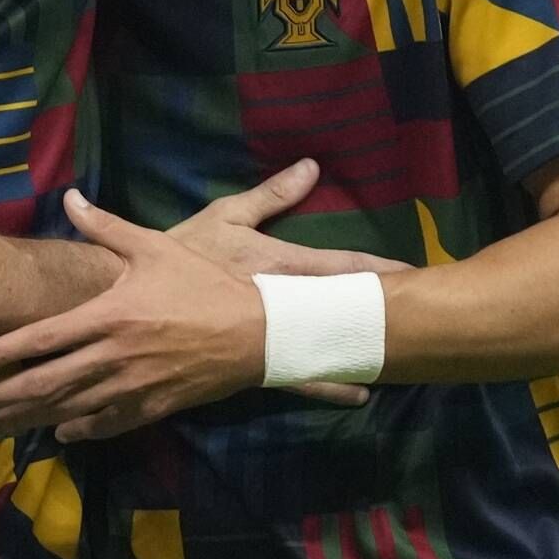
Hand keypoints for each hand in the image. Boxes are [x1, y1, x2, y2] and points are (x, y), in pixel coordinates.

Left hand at [0, 191, 273, 441]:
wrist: (260, 331)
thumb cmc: (205, 286)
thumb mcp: (154, 248)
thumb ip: (105, 227)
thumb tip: (69, 197)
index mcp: (109, 316)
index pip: (41, 339)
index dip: (1, 354)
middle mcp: (114, 357)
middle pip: (44, 383)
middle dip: (0, 398)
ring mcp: (133, 388)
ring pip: (68, 410)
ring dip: (26, 420)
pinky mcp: (154, 408)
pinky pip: (107, 425)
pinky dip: (78, 430)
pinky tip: (56, 434)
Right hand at [152, 213, 410, 414]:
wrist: (132, 305)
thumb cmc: (180, 257)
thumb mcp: (224, 217)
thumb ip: (269, 194)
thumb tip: (311, 165)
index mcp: (279, 265)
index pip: (339, 267)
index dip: (376, 269)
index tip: (411, 272)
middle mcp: (282, 305)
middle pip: (342, 310)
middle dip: (381, 312)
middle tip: (426, 318)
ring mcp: (271, 339)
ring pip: (326, 347)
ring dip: (361, 352)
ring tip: (403, 361)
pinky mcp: (255, 364)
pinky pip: (300, 378)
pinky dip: (330, 385)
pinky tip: (356, 393)